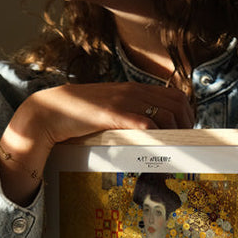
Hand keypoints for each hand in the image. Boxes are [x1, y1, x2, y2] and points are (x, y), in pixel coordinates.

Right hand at [0, 82, 193, 203]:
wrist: (50, 111)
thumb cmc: (79, 114)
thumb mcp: (109, 108)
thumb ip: (129, 112)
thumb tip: (148, 128)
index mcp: (134, 88)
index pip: (176, 95)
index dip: (187, 113)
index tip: (186, 131)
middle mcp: (133, 91)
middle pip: (177, 103)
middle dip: (187, 124)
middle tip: (185, 142)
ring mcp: (123, 102)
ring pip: (165, 113)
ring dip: (174, 133)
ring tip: (174, 148)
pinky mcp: (112, 115)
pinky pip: (144, 123)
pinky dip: (156, 135)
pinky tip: (157, 145)